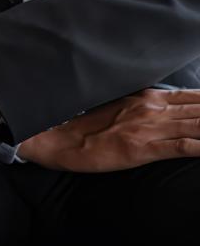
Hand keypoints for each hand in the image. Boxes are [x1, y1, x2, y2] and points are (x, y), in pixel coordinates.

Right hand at [18, 88, 199, 171]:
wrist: (58, 138)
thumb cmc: (85, 127)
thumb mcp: (119, 108)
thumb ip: (144, 106)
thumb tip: (163, 107)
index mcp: (149, 98)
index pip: (196, 98)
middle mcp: (154, 108)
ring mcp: (151, 127)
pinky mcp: (144, 148)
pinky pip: (185, 146)